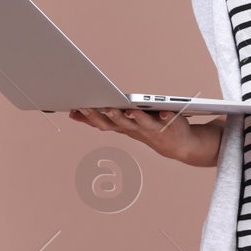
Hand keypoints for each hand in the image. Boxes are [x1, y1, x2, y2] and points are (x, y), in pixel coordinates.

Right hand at [67, 106, 215, 164]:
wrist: (176, 144)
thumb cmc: (144, 129)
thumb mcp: (120, 124)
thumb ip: (101, 118)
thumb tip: (75, 112)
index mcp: (122, 127)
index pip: (102, 122)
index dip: (88, 117)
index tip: (74, 110)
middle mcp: (134, 128)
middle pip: (118, 123)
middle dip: (108, 115)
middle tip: (98, 106)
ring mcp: (151, 127)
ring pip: (140, 122)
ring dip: (133, 117)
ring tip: (128, 110)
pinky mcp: (168, 122)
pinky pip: (166, 119)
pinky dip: (165, 116)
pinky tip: (164, 111)